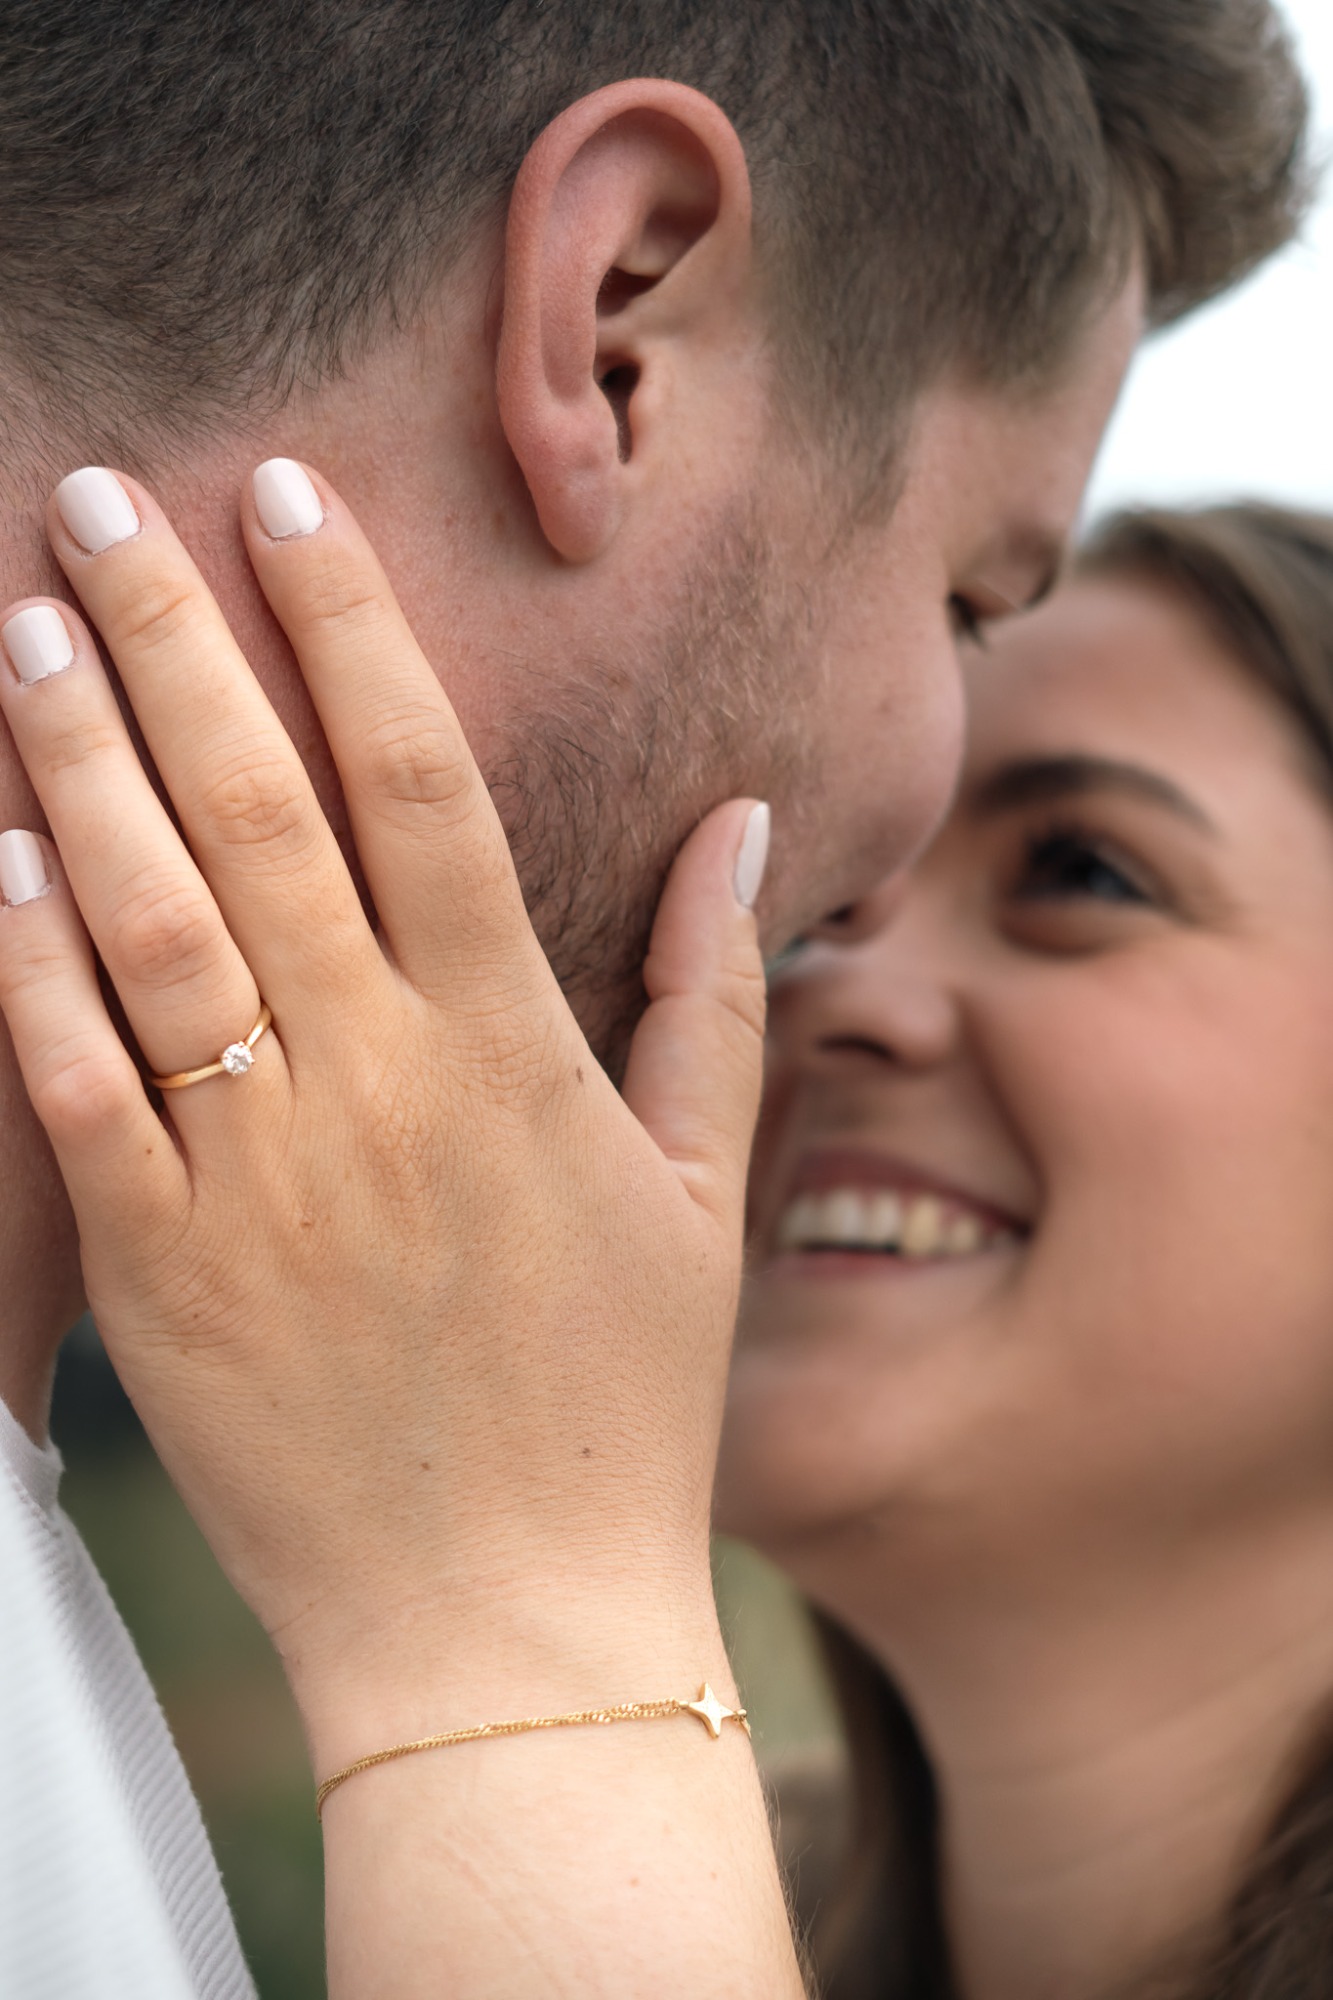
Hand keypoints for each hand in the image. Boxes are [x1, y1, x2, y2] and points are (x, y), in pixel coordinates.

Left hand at [0, 462, 769, 1740]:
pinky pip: (78, 1092)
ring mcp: (261, 1180)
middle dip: (175, 636)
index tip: (288, 494)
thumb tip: (743, 824)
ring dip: (79, 762)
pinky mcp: (163, 1277)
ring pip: (149, 926)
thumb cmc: (615, 1406)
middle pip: (258, 814)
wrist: (505, 1631)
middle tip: (104, 497)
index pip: (418, 783)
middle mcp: (378, 1087)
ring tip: (28, 625)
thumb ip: (712, 995)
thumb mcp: (700, 1193)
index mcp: (510, 1054)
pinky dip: (28, 968)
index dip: (350, 624)